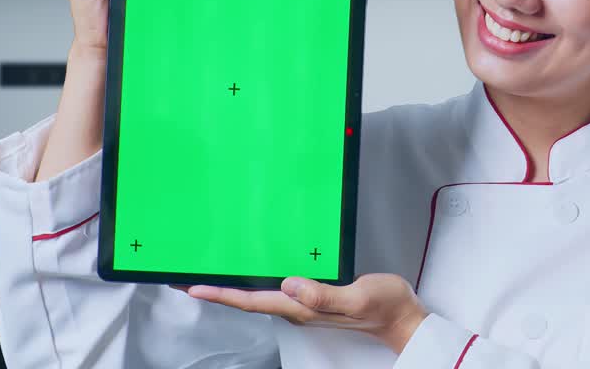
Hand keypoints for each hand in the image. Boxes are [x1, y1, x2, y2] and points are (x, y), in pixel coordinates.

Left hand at [182, 274, 428, 354]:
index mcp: (302, 308)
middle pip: (248, 300)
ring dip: (233, 286)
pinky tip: (253, 271)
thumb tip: (289, 284)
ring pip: (259, 295)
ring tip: (210, 273)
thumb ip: (323, 295)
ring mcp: (305, 305)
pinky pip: (276, 290)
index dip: (221, 294)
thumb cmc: (384, 306)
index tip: (192, 286)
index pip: (252, 301)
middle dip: (217, 289)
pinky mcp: (314, 298)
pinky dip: (256, 281)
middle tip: (186, 277)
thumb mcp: (357, 297)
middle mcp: (298, 308)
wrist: (403, 318)